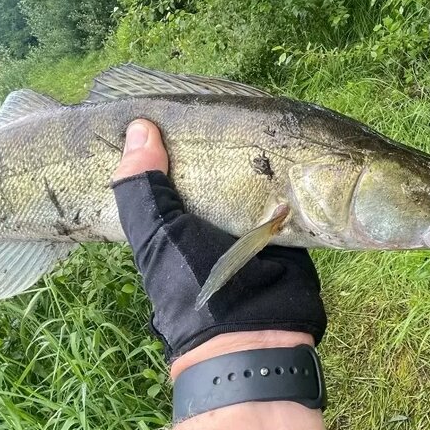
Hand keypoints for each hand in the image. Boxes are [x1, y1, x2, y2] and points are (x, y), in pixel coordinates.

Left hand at [109, 120, 326, 369]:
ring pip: (251, 176)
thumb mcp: (156, 236)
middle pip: (213, 169)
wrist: (253, 335)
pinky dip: (288, 172)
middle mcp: (208, 219)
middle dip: (218, 141)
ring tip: (262, 103)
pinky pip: (287, 191)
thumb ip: (141, 187)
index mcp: (172, 221)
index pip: (168, 170)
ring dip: (258, 153)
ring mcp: (249, 223)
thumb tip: (138, 126)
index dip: (169, 141)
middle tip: (226, 95)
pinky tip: (291, 139)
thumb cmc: (191, 285)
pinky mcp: (286, 226)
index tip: (175, 102)